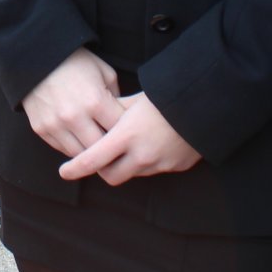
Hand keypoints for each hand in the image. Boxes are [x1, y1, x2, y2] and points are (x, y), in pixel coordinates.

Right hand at [21, 48, 125, 159]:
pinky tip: (79, 139)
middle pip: (101, 149)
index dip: (127, 133)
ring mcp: (56, 125)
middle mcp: (75, 117)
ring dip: (90, 151)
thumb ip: (117, 97)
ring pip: (81, 154)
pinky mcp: (41, 129)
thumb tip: (123, 119)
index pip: (120, 132)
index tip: (128, 132)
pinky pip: (62, 149)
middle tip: (115, 145)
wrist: (36, 56)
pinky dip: (73, 147)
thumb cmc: (75, 62)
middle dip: (110, 147)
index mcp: (95, 101)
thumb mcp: (104, 72)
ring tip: (97, 145)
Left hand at [59, 93, 202, 185]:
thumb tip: (96, 118)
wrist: (207, 101)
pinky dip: (147, 162)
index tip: (64, 172)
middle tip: (99, 157)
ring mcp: (160, 163)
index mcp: (127, 135)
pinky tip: (153, 143)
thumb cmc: (168, 95)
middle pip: (111, 176)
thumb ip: (114, 112)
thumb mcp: (136, 99)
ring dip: (126, 164)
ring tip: (130, 144)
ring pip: (133, 173)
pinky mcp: (176, 166)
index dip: (75, 169)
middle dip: (103, 170)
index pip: (93, 160)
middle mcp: (142, 154)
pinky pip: (154, 170)